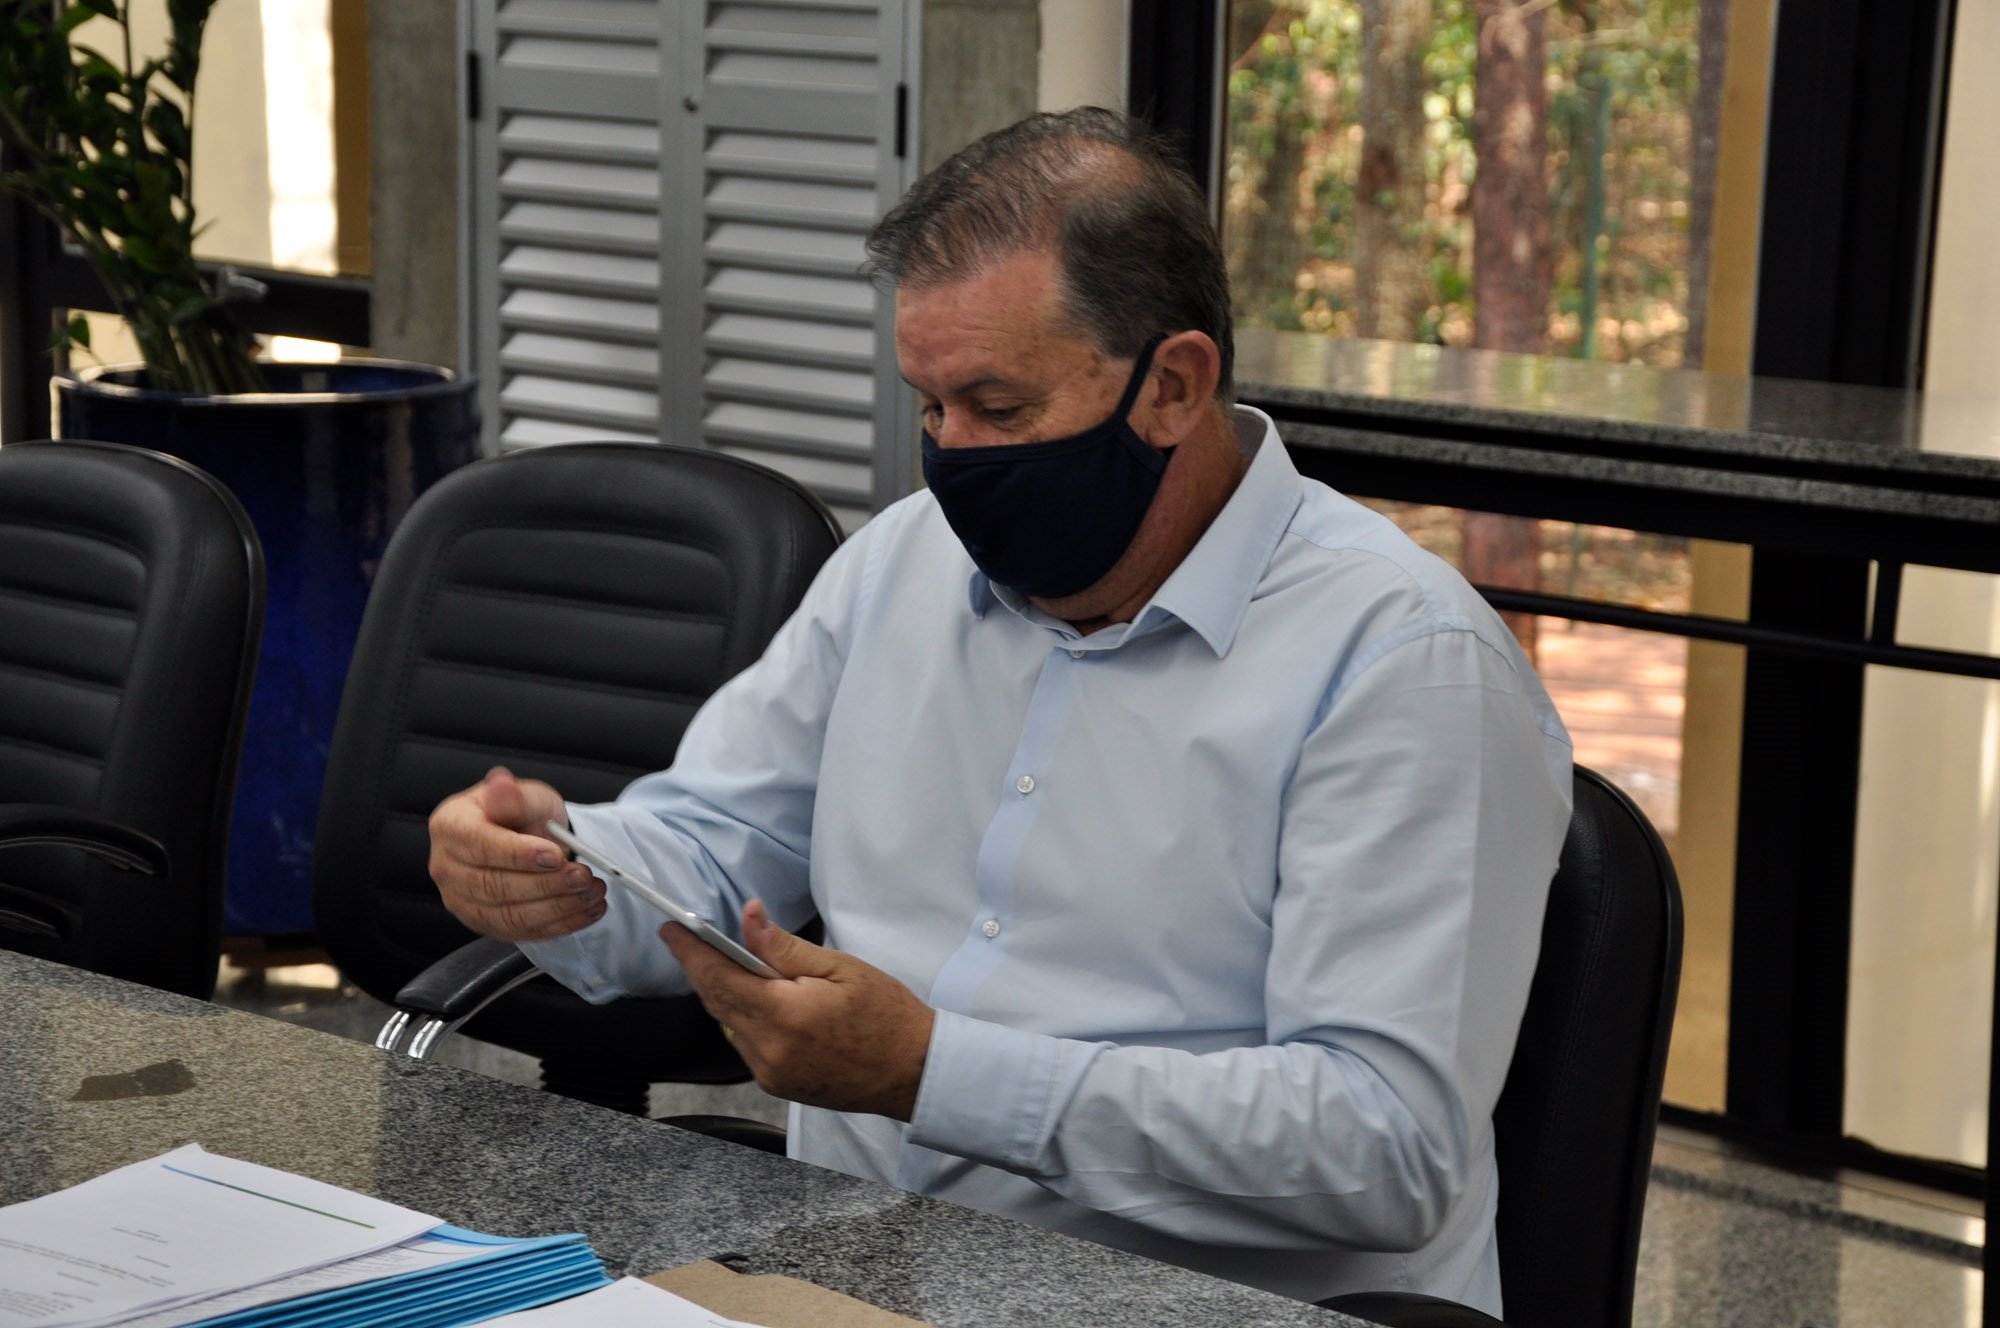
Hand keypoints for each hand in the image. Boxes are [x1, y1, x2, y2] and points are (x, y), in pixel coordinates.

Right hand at [427, 766, 605, 940]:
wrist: (526, 838)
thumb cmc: (521, 813)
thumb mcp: (525, 795)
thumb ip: (514, 796)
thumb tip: (501, 784)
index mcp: (450, 826)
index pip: (479, 845)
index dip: (518, 854)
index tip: (556, 855)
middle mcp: (447, 867)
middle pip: (494, 886)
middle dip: (546, 884)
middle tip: (584, 876)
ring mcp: (462, 901)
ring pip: (510, 915)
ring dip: (558, 907)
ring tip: (592, 892)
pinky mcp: (485, 924)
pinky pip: (522, 932)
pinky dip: (560, 924)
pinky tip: (587, 910)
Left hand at [664, 901, 935, 1120]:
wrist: (912, 1072)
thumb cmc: (886, 1016)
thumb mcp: (840, 968)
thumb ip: (785, 948)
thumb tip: (750, 917)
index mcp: (784, 1014)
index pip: (720, 977)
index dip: (691, 951)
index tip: (671, 928)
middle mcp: (768, 1049)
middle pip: (716, 1001)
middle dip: (702, 968)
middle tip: (688, 938)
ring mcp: (770, 1072)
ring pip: (729, 1024)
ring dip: (727, 994)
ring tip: (741, 967)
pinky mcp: (776, 1085)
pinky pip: (747, 1044)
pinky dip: (747, 1019)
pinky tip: (768, 1003)